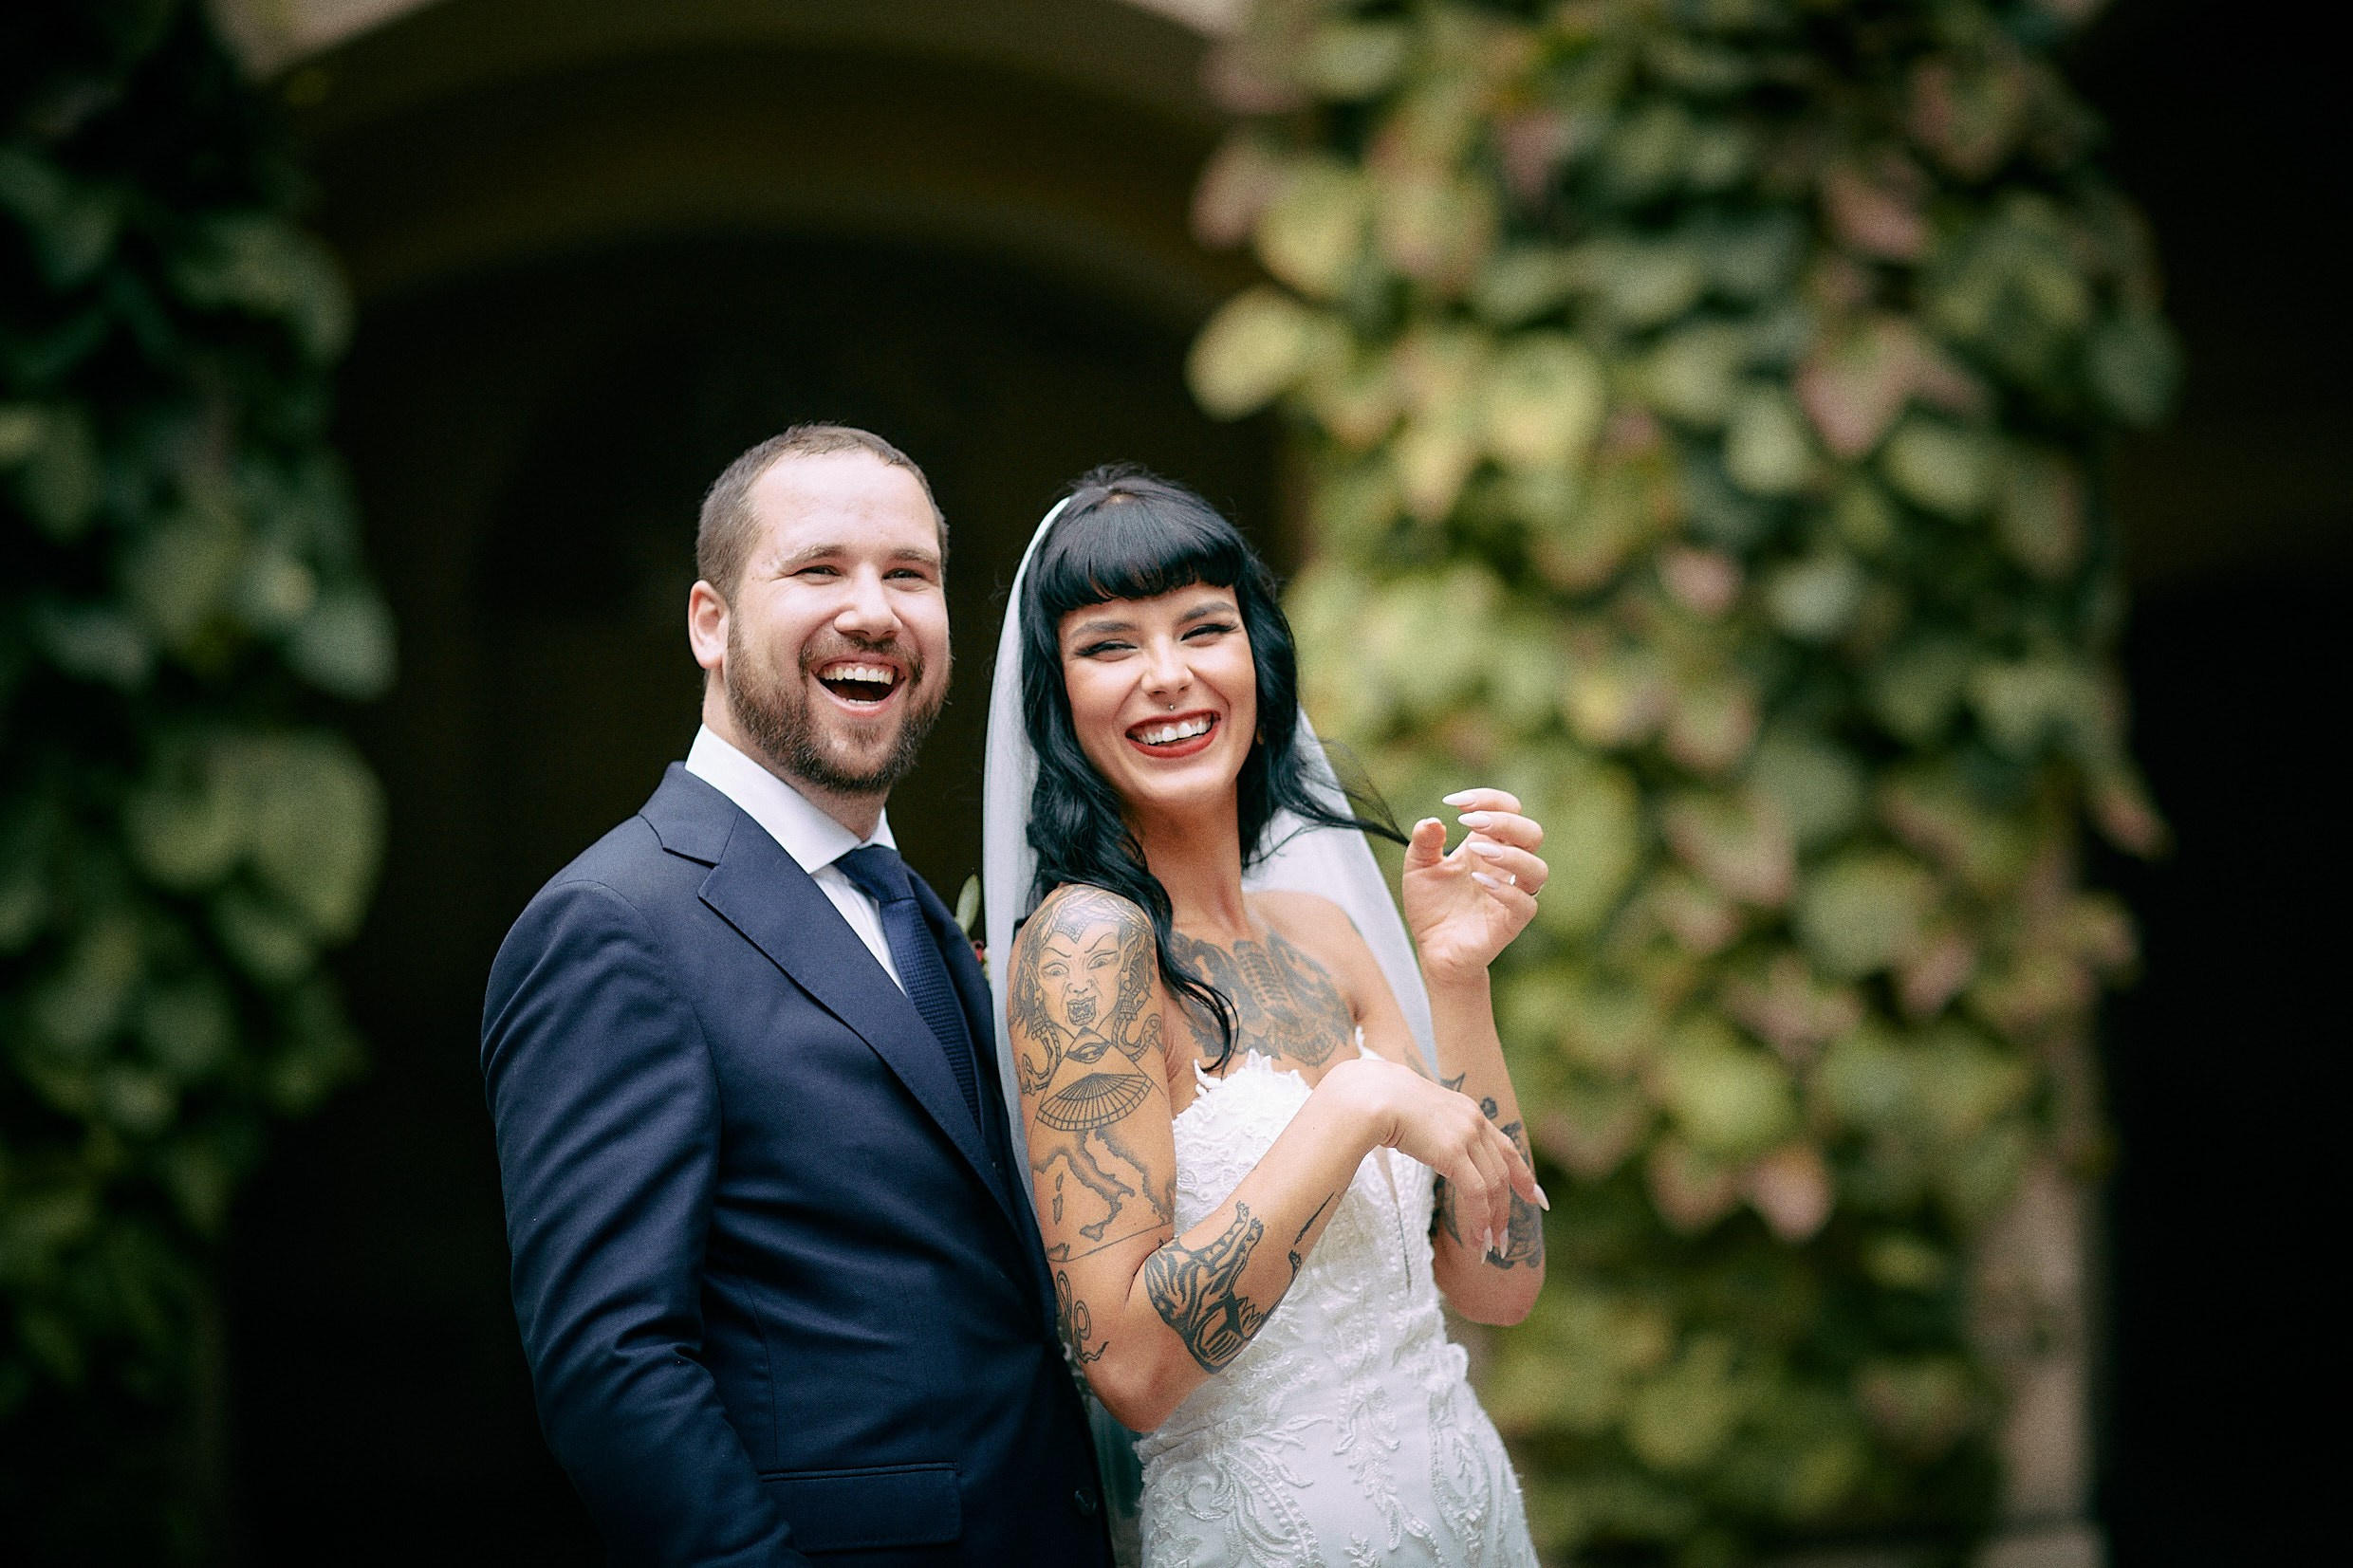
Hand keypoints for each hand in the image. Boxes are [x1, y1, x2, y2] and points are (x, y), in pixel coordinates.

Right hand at [1324, 1057, 1539, 1256]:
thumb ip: (1429, 1128)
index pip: (1505, 1146)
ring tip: (1490, 1246)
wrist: (1370, 1094)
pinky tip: (1477, 1239)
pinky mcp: (1454, 1152)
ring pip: (1493, 1187)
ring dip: (1494, 1221)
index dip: (1523, 1174)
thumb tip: (1420, 1139)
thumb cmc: (1380, 1102)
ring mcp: (1466, 1135)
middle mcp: (1474, 1121)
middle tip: (1504, 1238)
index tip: (1535, 1197)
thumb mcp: (1416, 1113)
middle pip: (1502, 1172)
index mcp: (1467, 1111)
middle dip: (1507, 1209)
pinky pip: (1477, 1194)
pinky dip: (1480, 1220)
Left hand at [1401, 788, 1548, 983]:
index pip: (1508, 809)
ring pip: (1537, 869)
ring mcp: (1511, 894)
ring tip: (1477, 851)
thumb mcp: (1417, 868)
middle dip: (1505, 820)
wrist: (1432, 950)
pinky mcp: (1510, 922)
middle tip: (1469, 823)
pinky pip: (1526, 904)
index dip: (1488, 798)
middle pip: (1532, 832)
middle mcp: (1504, 867)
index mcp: (1487, 846)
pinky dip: (1506, 890)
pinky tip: (1479, 883)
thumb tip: (1432, 820)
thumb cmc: (1431, 906)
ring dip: (1511, 854)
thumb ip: (1423, 843)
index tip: (1454, 802)